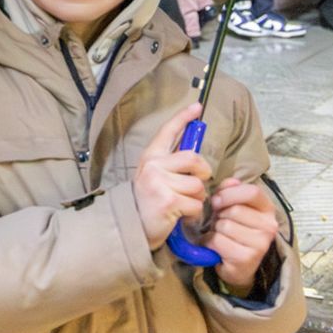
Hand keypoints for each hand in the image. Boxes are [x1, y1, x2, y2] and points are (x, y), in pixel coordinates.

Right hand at [133, 103, 212, 249]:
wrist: (130, 226)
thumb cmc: (147, 201)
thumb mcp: (154, 177)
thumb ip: (171, 165)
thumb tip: (195, 158)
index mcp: (151, 157)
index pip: (168, 131)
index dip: (183, 117)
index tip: (197, 107)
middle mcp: (153, 165)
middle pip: (194, 159)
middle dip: (202, 174)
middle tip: (195, 185)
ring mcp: (159, 182)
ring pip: (198, 186)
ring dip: (196, 199)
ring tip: (182, 204)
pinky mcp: (168, 200)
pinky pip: (195, 204)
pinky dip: (193, 213)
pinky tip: (180, 215)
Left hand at [206, 177, 279, 294]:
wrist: (236, 264)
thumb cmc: (233, 229)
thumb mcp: (230, 206)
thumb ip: (229, 190)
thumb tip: (231, 181)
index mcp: (267, 209)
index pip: (252, 192)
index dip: (229, 193)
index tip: (217, 200)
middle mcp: (270, 226)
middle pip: (235, 209)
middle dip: (219, 215)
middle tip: (220, 222)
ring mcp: (261, 244)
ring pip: (225, 225)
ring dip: (215, 229)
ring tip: (220, 235)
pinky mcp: (247, 258)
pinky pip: (218, 240)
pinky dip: (210, 242)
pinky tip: (217, 246)